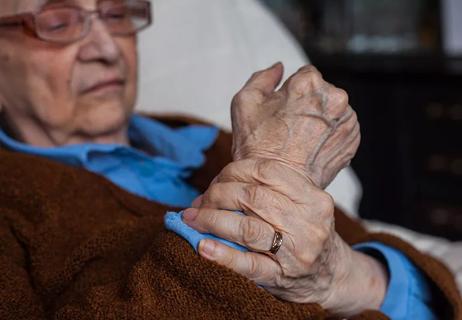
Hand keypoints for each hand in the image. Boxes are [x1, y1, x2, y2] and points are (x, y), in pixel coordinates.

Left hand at [183, 159, 387, 315]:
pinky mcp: (281, 276)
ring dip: (211, 220)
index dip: (233, 172)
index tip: (217, 180)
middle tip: (199, 203)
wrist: (330, 275)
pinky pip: (247, 264)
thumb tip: (213, 187)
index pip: (266, 171)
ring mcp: (296, 252)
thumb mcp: (301, 205)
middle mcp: (308, 222)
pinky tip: (203, 246)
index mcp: (313, 198)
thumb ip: (268, 190)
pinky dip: (222, 254)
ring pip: (245, 228)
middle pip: (251, 197)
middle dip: (216, 195)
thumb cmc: (305, 233)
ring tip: (192, 219)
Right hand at [231, 63, 359, 188]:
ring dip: (320, 120)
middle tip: (290, 128)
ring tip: (301, 140)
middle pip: (321, 92)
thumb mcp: (245, 103)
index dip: (291, 93)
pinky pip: (341, 128)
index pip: (304, 75)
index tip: (283, 112)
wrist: (276, 185)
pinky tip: (312, 147)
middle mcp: (334, 98)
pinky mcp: (353, 140)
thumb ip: (263, 77)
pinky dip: (329, 135)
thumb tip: (279, 67)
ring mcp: (347, 120)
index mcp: (309, 83)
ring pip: (333, 110)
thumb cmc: (258, 145)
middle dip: (308, 105)